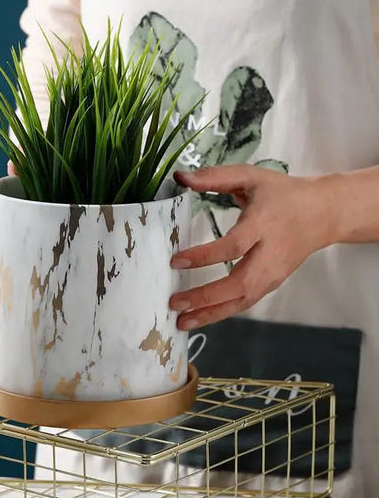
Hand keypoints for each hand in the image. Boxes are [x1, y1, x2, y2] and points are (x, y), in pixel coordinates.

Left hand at [169, 165, 339, 330]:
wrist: (323, 214)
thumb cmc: (282, 193)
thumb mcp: (250, 177)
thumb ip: (214, 177)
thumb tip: (179, 177)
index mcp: (264, 224)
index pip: (233, 246)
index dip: (204, 257)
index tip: (175, 261)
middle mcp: (270, 254)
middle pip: (239, 283)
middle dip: (205, 296)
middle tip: (174, 302)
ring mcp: (274, 273)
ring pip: (243, 300)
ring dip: (211, 313)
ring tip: (181, 321)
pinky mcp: (273, 284)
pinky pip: (246, 302)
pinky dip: (223, 312)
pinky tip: (200, 317)